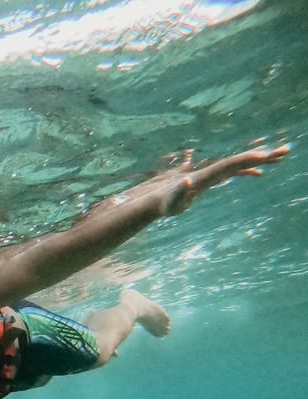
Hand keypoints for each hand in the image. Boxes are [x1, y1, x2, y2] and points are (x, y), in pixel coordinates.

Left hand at [156, 144, 288, 215]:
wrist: (157, 199)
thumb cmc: (165, 204)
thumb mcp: (173, 200)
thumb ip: (180, 191)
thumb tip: (187, 181)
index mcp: (206, 175)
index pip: (229, 165)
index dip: (246, 160)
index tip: (265, 155)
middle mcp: (211, 171)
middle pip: (240, 160)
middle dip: (263, 155)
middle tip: (286, 150)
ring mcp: (212, 174)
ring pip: (240, 164)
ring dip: (259, 160)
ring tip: (280, 156)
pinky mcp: (211, 179)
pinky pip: (233, 172)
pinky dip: (247, 170)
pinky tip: (259, 173)